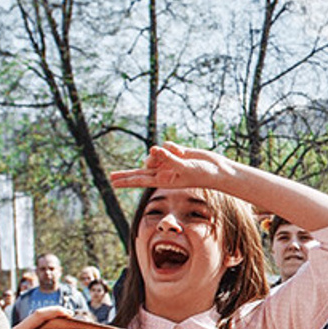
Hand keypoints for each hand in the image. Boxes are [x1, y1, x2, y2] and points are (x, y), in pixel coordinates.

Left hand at [110, 142, 235, 191]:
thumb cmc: (202, 173)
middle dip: (126, 173)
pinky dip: (173, 147)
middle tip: (111, 176)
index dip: (126, 180)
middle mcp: (163, 172)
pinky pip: (165, 145)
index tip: (113, 183)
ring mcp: (167, 163)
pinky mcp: (173, 153)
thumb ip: (168, 158)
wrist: (215, 169)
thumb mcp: (184, 167)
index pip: (140, 180)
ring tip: (178, 156)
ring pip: (154, 153)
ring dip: (162, 152)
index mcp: (163, 180)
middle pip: (140, 171)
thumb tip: (153, 149)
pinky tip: (183, 152)